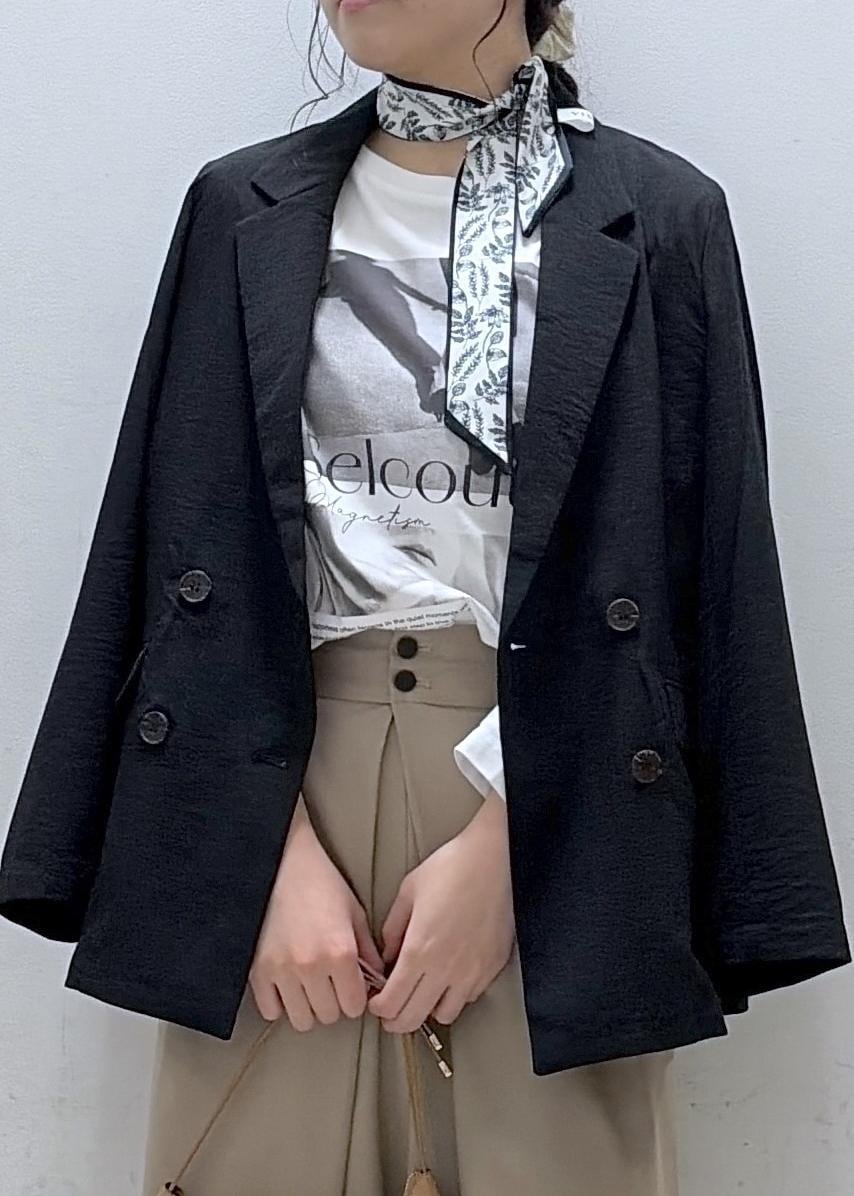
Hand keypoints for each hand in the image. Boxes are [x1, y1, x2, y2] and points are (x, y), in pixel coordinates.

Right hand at [249, 792, 386, 1030]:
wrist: (281, 863)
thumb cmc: (321, 883)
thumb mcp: (354, 912)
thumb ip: (368, 950)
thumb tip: (376, 980)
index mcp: (341, 952)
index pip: (355, 1006)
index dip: (356, 998)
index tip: (352, 988)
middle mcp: (311, 966)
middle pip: (328, 1016)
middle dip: (333, 1002)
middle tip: (331, 984)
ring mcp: (281, 970)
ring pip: (301, 1019)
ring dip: (308, 1006)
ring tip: (309, 986)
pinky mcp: (257, 970)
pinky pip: (271, 1010)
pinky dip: (280, 1003)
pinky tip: (287, 985)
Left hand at [367, 791, 513, 1032]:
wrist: (495, 860)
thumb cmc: (450, 868)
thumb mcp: (408, 893)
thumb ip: (392, 929)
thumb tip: (387, 957)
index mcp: (419, 951)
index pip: (392, 1003)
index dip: (378, 1009)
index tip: (375, 1003)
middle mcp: (446, 969)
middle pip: (414, 1019)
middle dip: (396, 1020)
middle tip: (390, 1011)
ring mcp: (472, 972)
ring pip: (445, 1015)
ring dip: (428, 1009)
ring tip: (423, 993)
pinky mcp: (492, 968)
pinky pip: (469, 996)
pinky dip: (455, 995)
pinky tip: (449, 976)